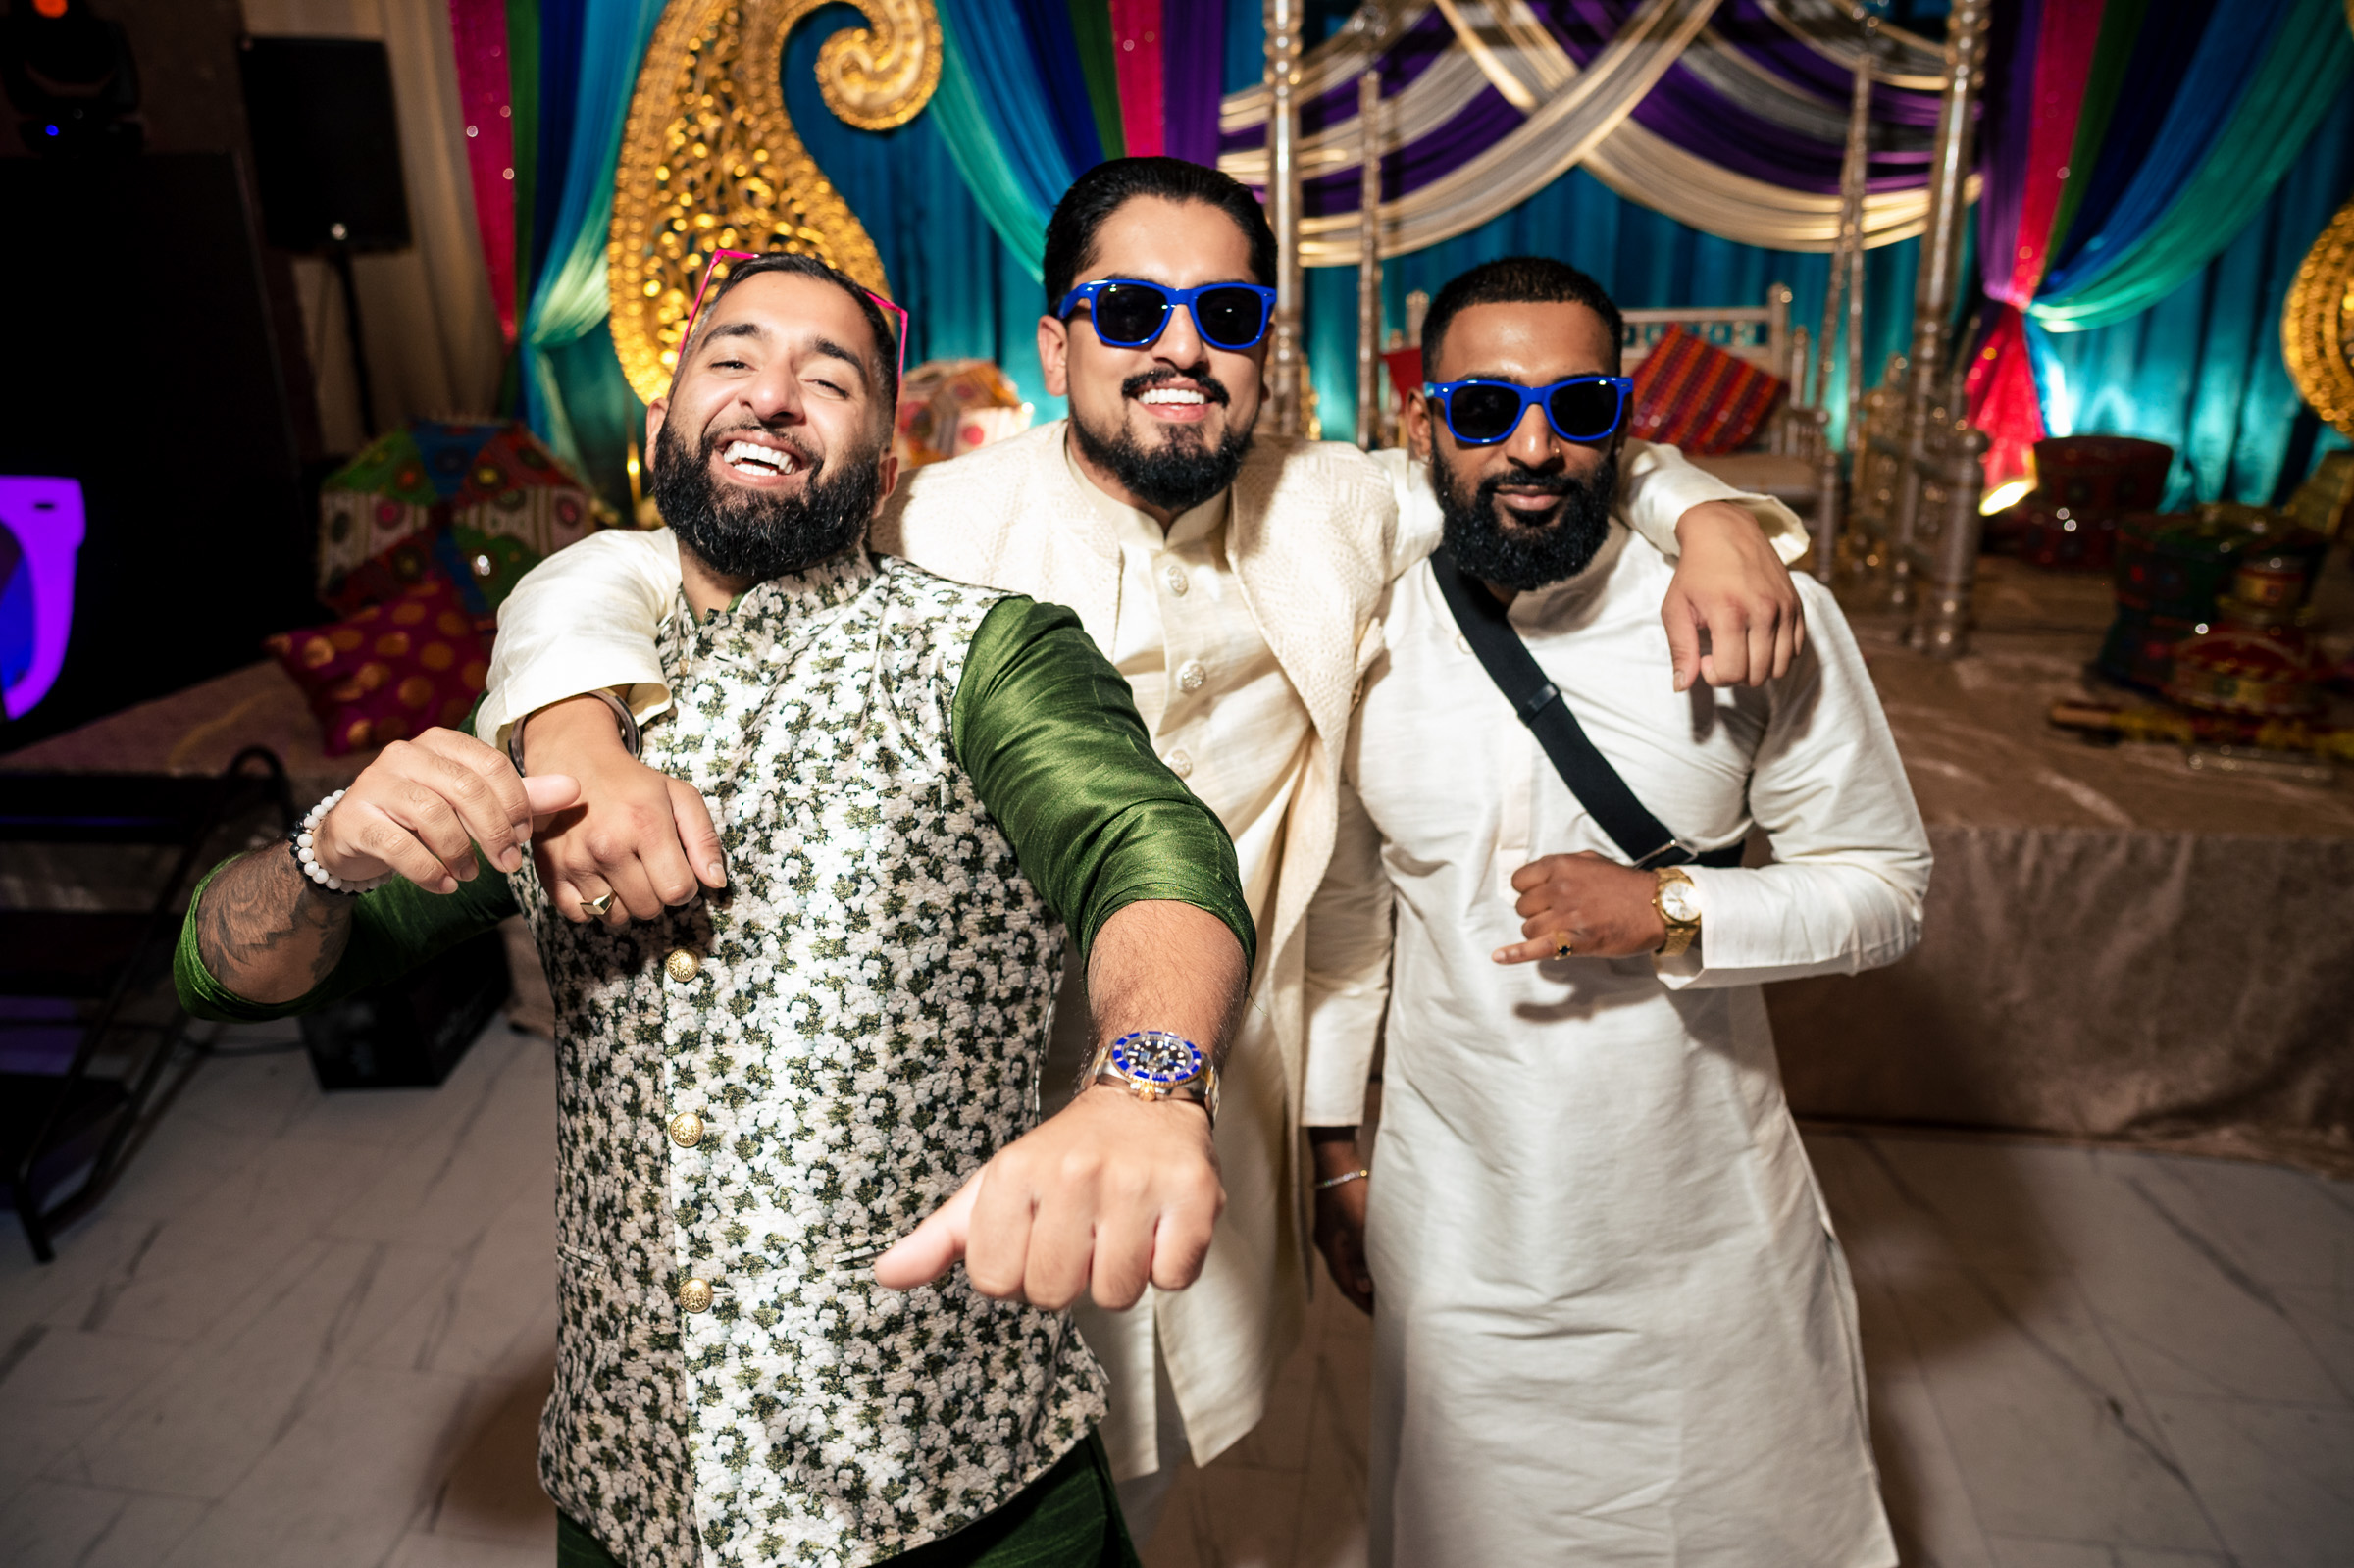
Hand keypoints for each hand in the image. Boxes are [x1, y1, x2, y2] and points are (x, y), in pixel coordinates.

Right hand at [313, 727, 579, 893]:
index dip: (516, 803)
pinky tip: (445, 884)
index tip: (524, 837)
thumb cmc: (422, 815)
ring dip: (462, 853)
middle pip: (466, 789)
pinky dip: (429, 871)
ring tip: (471, 874)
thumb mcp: (472, 802)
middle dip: (495, 832)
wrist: (353, 836)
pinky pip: (399, 847)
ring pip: (433, 817)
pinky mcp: (354, 819)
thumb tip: (574, 789)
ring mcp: (375, 784)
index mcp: (440, 743)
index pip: (492, 765)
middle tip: (508, 864)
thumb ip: (522, 796)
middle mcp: (404, 755)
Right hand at [521, 694, 726, 926]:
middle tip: (647, 866)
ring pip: (615, 917)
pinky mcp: (549, 872)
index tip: (675, 869)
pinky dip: (592, 906)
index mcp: (645, 825)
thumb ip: (704, 839)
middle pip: (648, 909)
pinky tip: (598, 877)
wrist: (574, 761)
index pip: (677, 891)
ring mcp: (575, 861)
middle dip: (655, 894)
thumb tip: (716, 883)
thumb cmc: (633, 784)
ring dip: (624, 901)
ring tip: (622, 869)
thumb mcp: (679, 796)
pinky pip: (580, 916)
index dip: (684, 887)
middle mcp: (607, 846)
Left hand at [872, 1084, 1224, 1309]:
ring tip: (1122, 1227)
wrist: (1147, 1090)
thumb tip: (884, 1276)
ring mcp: (1138, 1183)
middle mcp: (1074, 1173)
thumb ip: (940, 1238)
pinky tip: (1160, 1225)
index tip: (1039, 1236)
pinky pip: (1174, 1279)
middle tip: (1085, 1233)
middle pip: (1056, 1294)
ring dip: (1123, 1273)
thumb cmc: (1065, 1154)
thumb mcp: (995, 1186)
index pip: (998, 1284)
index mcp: (1016, 1174)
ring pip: (1117, 1295)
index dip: (1020, 1273)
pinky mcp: (1195, 1195)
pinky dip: (1170, 1264)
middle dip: (1071, 1277)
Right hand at [1310, 1131, 1372, 1313]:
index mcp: (1331, 1249)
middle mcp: (1329, 1244)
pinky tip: (1376, 1259)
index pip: (1347, 1285)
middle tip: (1383, 1308)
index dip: (1362, 1303)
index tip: (1379, 1317)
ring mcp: (1333, 1232)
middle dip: (1364, 1294)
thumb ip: (1362, 1257)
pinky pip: (1352, 1250)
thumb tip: (1366, 1288)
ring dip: (1365, 1277)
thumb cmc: (1350, 1190)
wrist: (1337, 1159)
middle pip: (1347, 1277)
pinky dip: (1364, 1261)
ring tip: (1383, 1289)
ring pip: (1350, 1263)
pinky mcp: (1340, 1220)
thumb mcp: (1359, 1224)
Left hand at [1493, 851, 1664, 964]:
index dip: (1529, 891)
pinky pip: (1536, 948)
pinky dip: (1514, 955)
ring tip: (1566, 930)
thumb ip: (1560, 866)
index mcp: (1560, 866)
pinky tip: (1498, 957)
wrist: (1658, 907)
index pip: (1519, 881)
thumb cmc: (1626, 885)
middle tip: (1561, 914)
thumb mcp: (1590, 861)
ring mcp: (1567, 915)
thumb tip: (1535, 876)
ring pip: (1529, 929)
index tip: (1542, 897)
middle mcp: (1559, 888)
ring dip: (1542, 933)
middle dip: (1537, 912)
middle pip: (1522, 907)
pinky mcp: (1575, 941)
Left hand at [1663, 500, 1804, 690]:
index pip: (1731, 672)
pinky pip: (1796, 650)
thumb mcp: (1676, 608)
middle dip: (1735, 675)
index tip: (1705, 658)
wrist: (1725, 531)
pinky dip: (1777, 656)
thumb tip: (1682, 686)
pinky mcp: (1797, 605)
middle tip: (1720, 654)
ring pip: (1779, 667)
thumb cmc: (1695, 571)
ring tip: (1739, 649)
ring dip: (1757, 669)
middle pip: (1756, 674)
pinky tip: (1757, 641)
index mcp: (1729, 612)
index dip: (1714, 676)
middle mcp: (1763, 611)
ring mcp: (1784, 608)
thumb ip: (1680, 649)